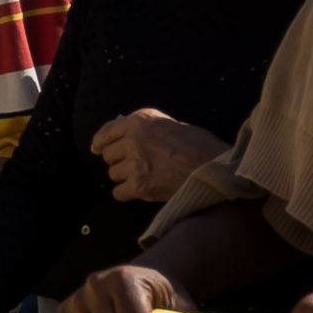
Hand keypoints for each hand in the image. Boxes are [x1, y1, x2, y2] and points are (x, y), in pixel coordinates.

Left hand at [90, 108, 226, 205]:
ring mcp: (135, 163)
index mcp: (141, 120)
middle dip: (118, 160)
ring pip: (112, 173)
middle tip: (135, 165)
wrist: (215, 169)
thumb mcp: (171, 124)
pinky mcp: (139, 185)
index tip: (97, 148)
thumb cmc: (200, 146)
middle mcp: (134, 139)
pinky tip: (140, 190)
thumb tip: (117, 121)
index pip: (107, 131)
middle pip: (108, 155)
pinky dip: (127, 193)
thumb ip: (143, 126)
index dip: (100, 142)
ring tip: (144, 176)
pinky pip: (118, 192)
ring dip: (124, 177)